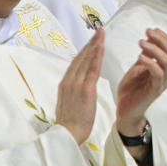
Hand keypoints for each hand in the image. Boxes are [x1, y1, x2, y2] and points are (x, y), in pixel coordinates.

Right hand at [56, 29, 103, 144]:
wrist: (67, 135)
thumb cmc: (70, 123)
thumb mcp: (69, 102)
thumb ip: (74, 90)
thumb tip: (80, 83)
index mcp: (64, 84)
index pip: (76, 62)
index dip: (85, 50)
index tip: (92, 40)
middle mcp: (68, 81)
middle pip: (80, 57)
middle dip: (91, 42)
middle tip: (99, 30)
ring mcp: (75, 84)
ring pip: (86, 60)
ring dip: (95, 45)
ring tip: (101, 33)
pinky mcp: (85, 89)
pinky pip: (92, 70)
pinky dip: (96, 57)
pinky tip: (101, 47)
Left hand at [116, 28, 166, 137]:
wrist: (125, 110)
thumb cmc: (131, 90)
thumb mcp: (137, 67)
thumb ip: (145, 55)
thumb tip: (149, 39)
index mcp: (163, 67)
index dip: (162, 37)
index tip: (151, 29)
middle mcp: (166, 74)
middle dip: (160, 40)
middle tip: (147, 32)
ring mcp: (162, 82)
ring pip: (166, 62)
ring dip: (155, 49)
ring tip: (142, 42)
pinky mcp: (155, 90)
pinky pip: (158, 74)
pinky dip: (150, 63)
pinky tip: (140, 57)